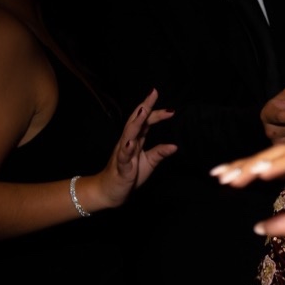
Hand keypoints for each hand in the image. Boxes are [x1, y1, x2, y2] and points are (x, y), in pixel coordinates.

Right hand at [91, 88, 175, 209]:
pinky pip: (123, 157)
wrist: (110, 192)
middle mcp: (127, 143)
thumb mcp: (149, 162)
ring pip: (128, 134)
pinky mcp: (121, 167)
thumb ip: (159, 152)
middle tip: (153, 93)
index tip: (171, 108)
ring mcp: (122, 154)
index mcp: (135, 141)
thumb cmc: (129, 175)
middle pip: (136, 122)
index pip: (145, 123)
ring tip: (143, 110)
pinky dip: (127, 149)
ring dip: (136, 122)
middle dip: (144, 107)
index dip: (156, 114)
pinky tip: (131, 143)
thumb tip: (175, 145)